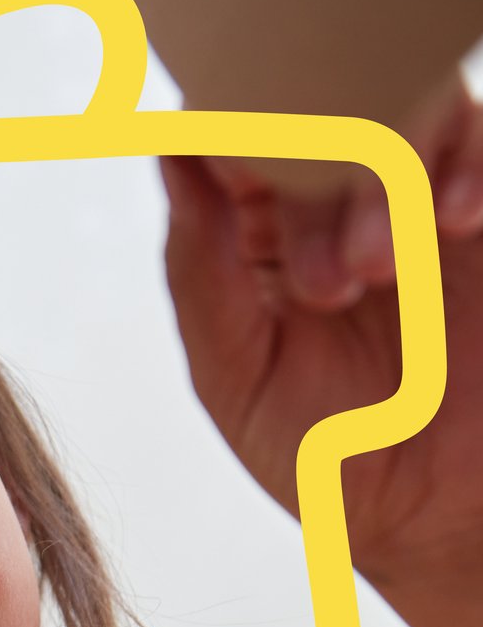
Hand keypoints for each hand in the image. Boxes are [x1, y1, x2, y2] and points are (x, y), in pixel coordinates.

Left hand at [161, 69, 482, 602]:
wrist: (437, 512)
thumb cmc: (329, 454)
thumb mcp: (240, 377)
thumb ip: (201, 274)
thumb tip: (173, 158)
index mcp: (253, 232)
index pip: (227, 139)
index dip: (230, 132)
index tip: (236, 166)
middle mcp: (330, 196)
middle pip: (309, 117)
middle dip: (312, 185)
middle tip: (329, 284)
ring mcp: (409, 193)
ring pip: (393, 113)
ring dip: (382, 179)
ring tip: (380, 268)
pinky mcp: (475, 209)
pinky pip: (472, 141)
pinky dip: (460, 166)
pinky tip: (450, 225)